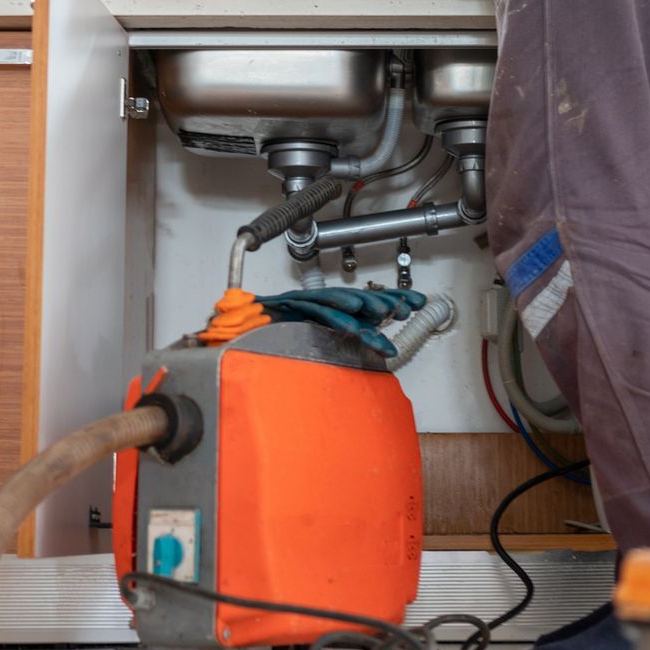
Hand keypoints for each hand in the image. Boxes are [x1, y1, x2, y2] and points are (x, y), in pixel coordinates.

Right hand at [256, 287, 427, 357]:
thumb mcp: (316, 350)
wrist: (233, 342)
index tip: (417, 304)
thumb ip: (344, 344)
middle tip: (409, 305)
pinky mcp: (288, 307)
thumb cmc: (270, 348)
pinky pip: (315, 308)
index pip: (365, 305)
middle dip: (385, 300)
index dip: (391, 302)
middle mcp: (317, 305)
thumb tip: (379, 345)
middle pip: (357, 298)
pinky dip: (335, 312)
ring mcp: (303, 304)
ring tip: (387, 309)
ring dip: (365, 304)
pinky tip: (353, 317)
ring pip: (340, 300)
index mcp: (327, 314)